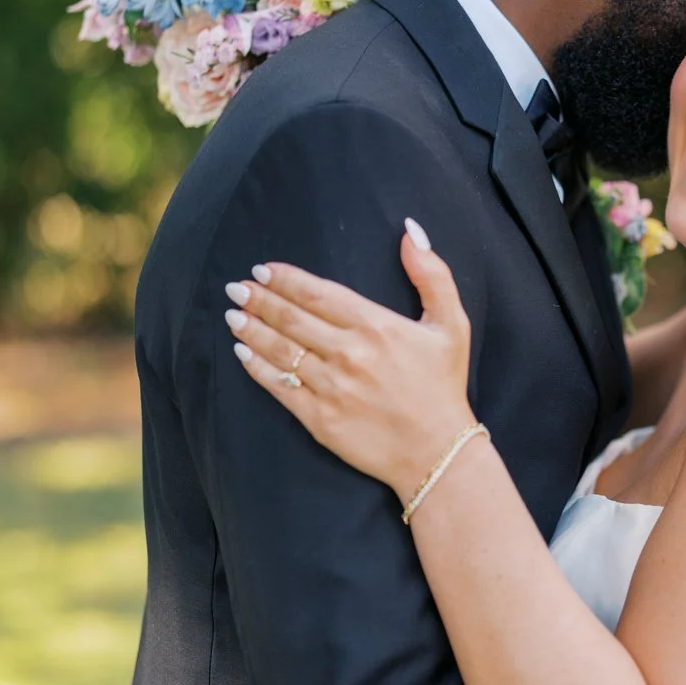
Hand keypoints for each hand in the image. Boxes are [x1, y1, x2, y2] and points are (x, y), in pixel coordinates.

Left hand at [225, 222, 475, 501]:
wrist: (439, 453)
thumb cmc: (444, 386)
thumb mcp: (453, 324)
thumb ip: (432, 274)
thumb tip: (410, 231)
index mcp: (377, 326)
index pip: (318, 293)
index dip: (286, 279)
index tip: (263, 269)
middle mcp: (350, 353)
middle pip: (292, 318)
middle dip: (259, 299)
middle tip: (236, 288)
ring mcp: (332, 387)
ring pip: (280, 350)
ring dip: (251, 329)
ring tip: (232, 314)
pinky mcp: (320, 419)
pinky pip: (279, 387)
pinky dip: (257, 367)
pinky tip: (242, 352)